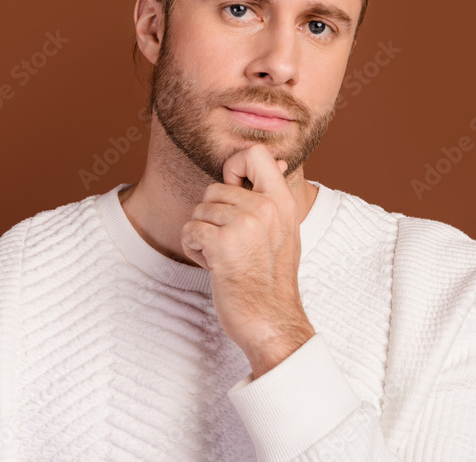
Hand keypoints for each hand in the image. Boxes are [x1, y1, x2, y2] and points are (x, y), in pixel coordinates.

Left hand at [180, 144, 314, 377]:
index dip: (234, 168)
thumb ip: (274, 197)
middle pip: (214, 189)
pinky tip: (213, 266)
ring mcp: (243, 225)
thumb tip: (275, 161)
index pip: (254, 153)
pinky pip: (189, 230)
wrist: (273, 322)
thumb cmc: (273, 280)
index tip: (235, 194)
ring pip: (198, 211)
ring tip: (225, 257)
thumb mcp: (286, 231)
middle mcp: (265, 208)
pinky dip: (193, 250)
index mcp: (282, 201)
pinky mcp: (221, 245)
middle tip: (231, 244)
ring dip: (203, 236)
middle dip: (212, 217)